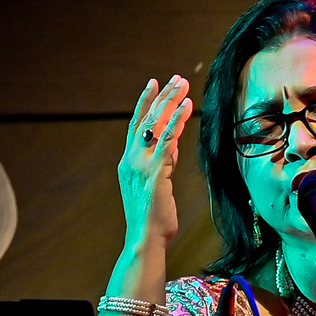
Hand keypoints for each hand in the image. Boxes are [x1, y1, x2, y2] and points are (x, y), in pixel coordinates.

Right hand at [118, 75, 192, 253]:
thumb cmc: (154, 217)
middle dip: (161, 97)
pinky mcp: (154, 171)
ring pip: (156, 125)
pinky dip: (177, 121)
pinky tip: (187, 108)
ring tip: (183, 84)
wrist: (145, 238)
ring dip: (171, 103)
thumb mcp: (158, 185)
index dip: (144, 104)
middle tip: (175, 78)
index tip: (154, 85)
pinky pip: (168, 140)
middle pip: (146, 120)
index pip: (136, 126)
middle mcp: (131, 159)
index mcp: (128, 162)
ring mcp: (141, 164)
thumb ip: (163, 164)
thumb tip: (173, 146)